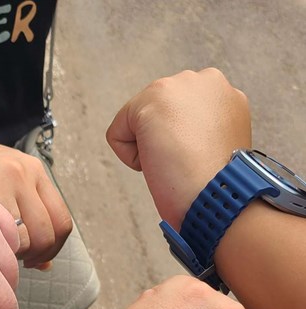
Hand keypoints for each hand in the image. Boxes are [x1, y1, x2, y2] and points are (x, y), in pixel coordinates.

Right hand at [0, 125, 71, 267]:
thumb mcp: (0, 185)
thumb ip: (25, 218)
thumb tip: (45, 265)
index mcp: (33, 171)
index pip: (62, 223)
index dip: (52, 250)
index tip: (34, 260)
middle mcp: (23, 174)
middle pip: (49, 235)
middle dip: (35, 258)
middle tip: (14, 264)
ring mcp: (4, 181)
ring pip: (29, 240)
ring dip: (16, 257)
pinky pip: (3, 238)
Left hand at [106, 68, 250, 227]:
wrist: (220, 195)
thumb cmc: (217, 186)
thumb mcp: (216, 147)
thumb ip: (200, 131)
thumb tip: (179, 139)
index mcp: (224, 95)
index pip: (179, 117)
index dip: (181, 146)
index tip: (199, 160)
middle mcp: (206, 80)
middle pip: (157, 115)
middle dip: (165, 142)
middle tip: (187, 162)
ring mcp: (180, 84)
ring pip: (138, 121)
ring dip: (151, 149)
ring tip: (177, 161)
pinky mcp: (153, 98)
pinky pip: (118, 133)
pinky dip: (130, 157)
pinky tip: (160, 161)